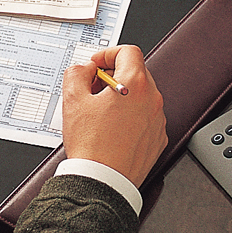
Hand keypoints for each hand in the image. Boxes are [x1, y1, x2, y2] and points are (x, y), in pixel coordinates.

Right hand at [62, 45, 166, 187]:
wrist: (103, 181)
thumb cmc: (92, 146)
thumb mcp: (73, 100)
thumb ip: (77, 73)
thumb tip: (85, 68)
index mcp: (135, 85)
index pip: (129, 51)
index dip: (108, 53)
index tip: (97, 63)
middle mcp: (152, 99)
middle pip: (136, 72)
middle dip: (113, 75)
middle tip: (93, 88)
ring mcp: (158, 120)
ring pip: (141, 96)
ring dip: (123, 96)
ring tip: (101, 112)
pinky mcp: (158, 138)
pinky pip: (146, 117)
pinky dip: (131, 116)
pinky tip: (112, 128)